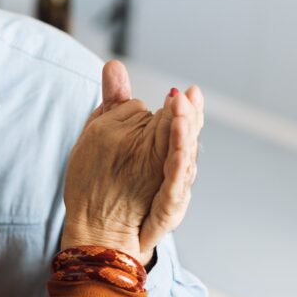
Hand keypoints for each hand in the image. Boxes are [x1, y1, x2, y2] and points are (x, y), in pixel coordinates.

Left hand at [61, 61, 203, 263]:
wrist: (106, 232)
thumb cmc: (113, 184)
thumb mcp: (111, 136)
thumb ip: (117, 103)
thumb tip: (112, 64)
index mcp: (166, 151)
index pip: (182, 126)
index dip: (186, 111)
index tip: (187, 92)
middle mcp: (174, 171)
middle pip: (189, 140)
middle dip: (190, 119)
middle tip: (189, 95)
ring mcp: (172, 190)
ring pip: (185, 161)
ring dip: (186, 136)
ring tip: (183, 111)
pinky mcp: (165, 209)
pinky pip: (175, 187)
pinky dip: (178, 166)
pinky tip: (178, 148)